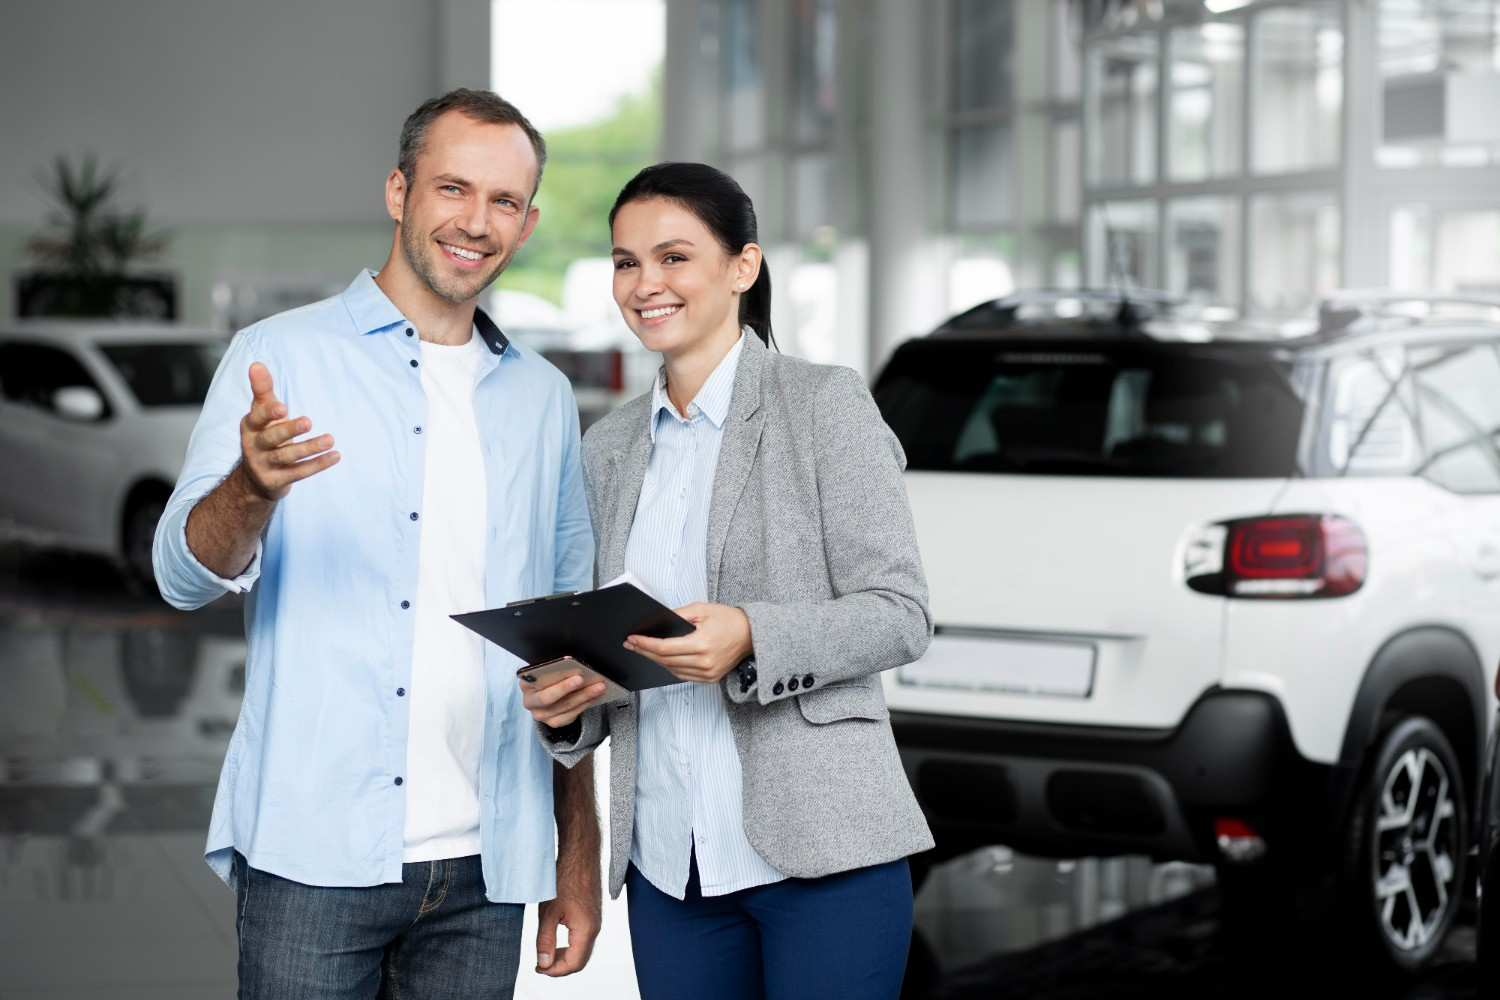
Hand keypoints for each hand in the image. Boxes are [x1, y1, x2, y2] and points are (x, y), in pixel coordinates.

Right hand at [237, 363, 338, 501]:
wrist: (254, 478)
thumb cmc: (263, 435)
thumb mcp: (260, 412)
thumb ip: (262, 389)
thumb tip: (256, 363)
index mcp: (250, 426)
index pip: (257, 417)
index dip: (268, 413)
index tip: (283, 407)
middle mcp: (253, 446)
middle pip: (272, 438)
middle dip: (289, 430)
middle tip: (309, 421)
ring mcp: (263, 466)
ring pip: (287, 457)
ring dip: (310, 448)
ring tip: (330, 439)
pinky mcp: (276, 481)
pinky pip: (299, 473)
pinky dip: (318, 464)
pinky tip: (335, 455)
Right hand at [521, 670, 606, 728]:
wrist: (550, 693)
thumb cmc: (549, 677)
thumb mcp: (547, 670)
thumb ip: (554, 667)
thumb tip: (572, 662)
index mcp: (525, 683)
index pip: (538, 682)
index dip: (555, 680)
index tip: (573, 673)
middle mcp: (530, 701)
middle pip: (548, 698)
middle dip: (568, 688)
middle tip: (584, 680)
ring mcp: (540, 714)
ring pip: (564, 707)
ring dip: (584, 696)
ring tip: (598, 686)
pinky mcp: (553, 723)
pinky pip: (570, 716)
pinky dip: (585, 705)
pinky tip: (595, 696)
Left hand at [535, 874, 600, 976]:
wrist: (579, 855)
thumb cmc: (565, 877)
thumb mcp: (548, 912)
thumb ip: (546, 940)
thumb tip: (544, 963)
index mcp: (586, 930)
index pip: (574, 964)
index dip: (555, 971)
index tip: (539, 968)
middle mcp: (595, 928)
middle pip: (580, 960)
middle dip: (560, 966)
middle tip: (540, 964)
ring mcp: (595, 920)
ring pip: (582, 950)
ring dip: (565, 956)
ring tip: (545, 954)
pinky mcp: (592, 914)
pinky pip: (584, 938)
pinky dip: (570, 945)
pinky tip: (556, 940)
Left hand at [625, 602, 752, 683]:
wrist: (751, 634)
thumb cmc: (729, 619)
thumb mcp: (702, 609)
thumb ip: (678, 615)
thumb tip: (656, 621)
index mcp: (702, 644)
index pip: (665, 648)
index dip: (645, 644)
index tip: (632, 639)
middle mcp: (704, 662)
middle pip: (665, 661)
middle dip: (645, 652)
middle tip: (631, 644)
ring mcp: (708, 673)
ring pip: (672, 670)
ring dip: (656, 661)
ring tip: (643, 650)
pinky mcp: (710, 678)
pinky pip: (683, 675)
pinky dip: (670, 667)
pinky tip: (661, 659)